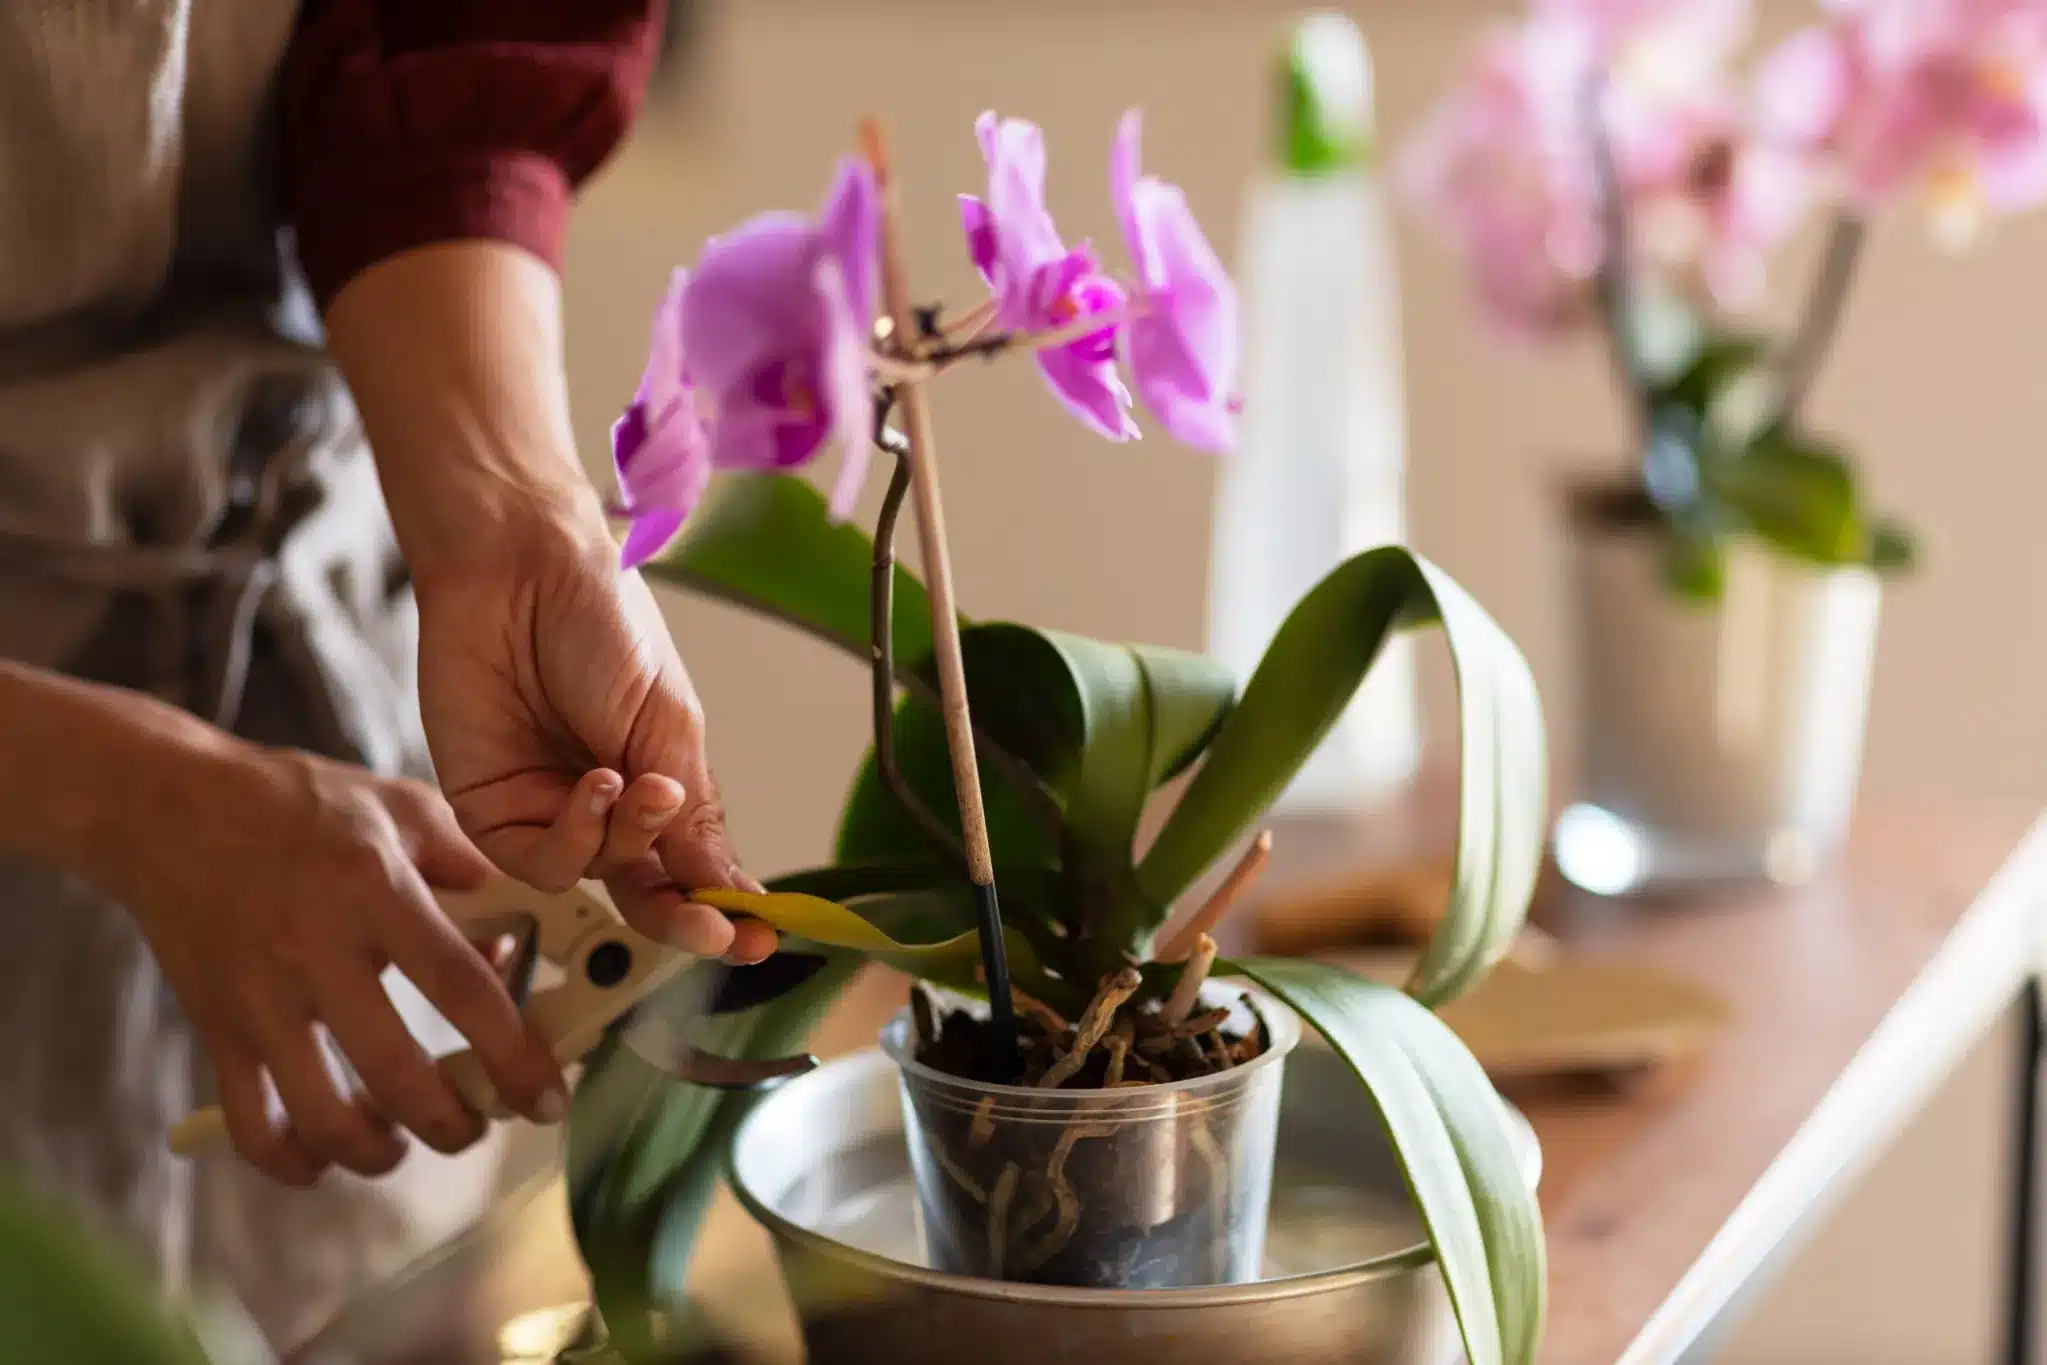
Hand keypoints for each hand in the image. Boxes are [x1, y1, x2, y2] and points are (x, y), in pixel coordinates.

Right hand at [114, 743, 563, 1185]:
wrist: (169, 807)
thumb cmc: (300, 803)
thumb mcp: (402, 808)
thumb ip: (470, 867)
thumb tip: (517, 939)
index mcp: (377, 891)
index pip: (461, 989)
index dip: (513, 1053)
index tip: (546, 1095)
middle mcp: (317, 951)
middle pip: (397, 1072)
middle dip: (453, 1122)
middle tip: (478, 1127)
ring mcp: (261, 997)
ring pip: (323, 1114)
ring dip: (378, 1152)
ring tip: (406, 1145)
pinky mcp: (217, 1026)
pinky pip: (250, 1121)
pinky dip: (290, 1160)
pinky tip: (324, 1158)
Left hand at [409, 517, 778, 966]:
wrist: (520, 567)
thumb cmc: (600, 623)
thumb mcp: (670, 724)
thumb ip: (692, 815)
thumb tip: (734, 891)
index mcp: (658, 784)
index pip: (695, 869)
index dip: (728, 909)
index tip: (765, 938)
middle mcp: (604, 809)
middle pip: (647, 896)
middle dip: (685, 918)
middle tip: (719, 930)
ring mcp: (547, 811)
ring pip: (597, 879)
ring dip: (629, 843)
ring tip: (639, 786)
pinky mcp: (491, 809)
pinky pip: (542, 861)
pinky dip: (576, 834)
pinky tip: (594, 785)